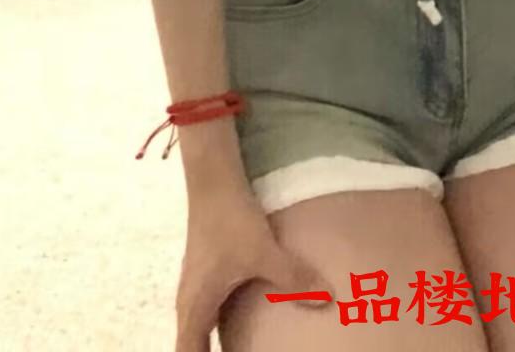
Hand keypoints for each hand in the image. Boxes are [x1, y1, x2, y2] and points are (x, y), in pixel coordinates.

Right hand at [175, 188, 331, 350]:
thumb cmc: (231, 219)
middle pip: (188, 346)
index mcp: (195, 307)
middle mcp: (188, 303)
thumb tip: (327, 299)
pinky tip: (233, 323)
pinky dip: (212, 326)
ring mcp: (193, 287)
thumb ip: (294, 277)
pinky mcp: (202, 273)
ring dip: (207, 344)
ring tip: (233, 351)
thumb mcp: (263, 251)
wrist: (214, 181)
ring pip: (195, 329)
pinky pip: (202, 313)